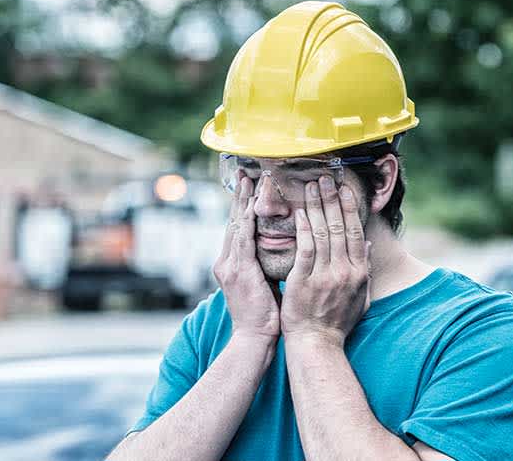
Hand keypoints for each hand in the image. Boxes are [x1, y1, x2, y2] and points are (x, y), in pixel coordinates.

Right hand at [213, 176, 280, 340]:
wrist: (255, 339)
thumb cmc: (266, 315)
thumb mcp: (265, 284)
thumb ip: (268, 264)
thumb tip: (285, 250)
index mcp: (232, 265)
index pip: (238, 228)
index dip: (242, 206)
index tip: (248, 187)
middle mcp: (226, 262)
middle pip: (233, 221)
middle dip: (238, 197)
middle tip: (242, 173)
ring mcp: (230, 266)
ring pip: (236, 226)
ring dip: (242, 202)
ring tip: (247, 181)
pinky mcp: (239, 272)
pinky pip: (243, 241)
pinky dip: (246, 222)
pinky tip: (251, 206)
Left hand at [281, 176, 370, 345]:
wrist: (316, 343)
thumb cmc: (337, 322)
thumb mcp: (360, 297)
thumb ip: (365, 270)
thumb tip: (370, 245)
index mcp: (359, 273)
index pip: (357, 232)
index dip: (351, 208)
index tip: (345, 189)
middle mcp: (344, 272)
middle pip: (340, 227)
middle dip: (332, 199)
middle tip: (326, 177)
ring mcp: (324, 276)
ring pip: (322, 233)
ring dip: (316, 207)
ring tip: (311, 187)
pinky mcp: (303, 281)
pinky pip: (304, 249)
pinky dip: (303, 230)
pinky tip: (299, 213)